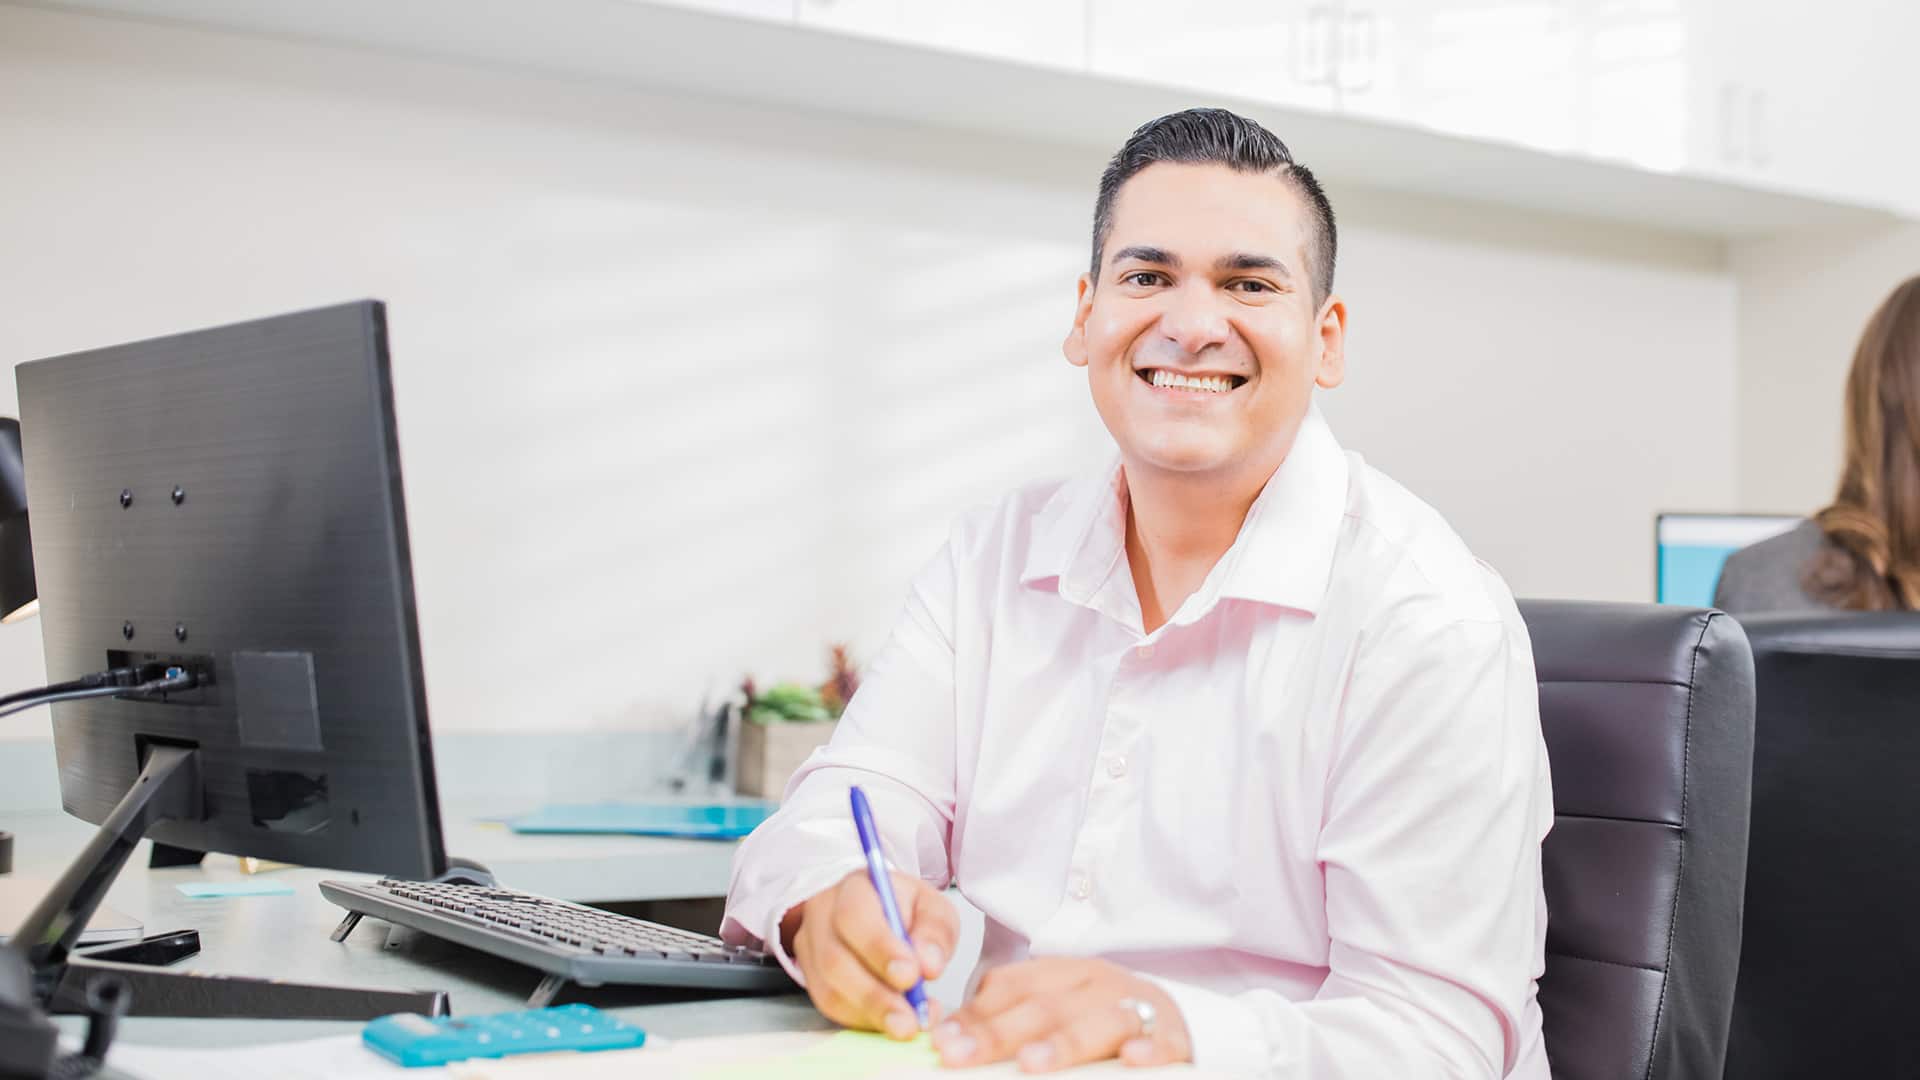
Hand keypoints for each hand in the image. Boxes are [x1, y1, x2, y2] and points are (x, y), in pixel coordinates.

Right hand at [782, 868, 957, 1039]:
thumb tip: (928, 966)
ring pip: (828, 989)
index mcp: (854, 887)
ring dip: (869, 1014)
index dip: (880, 949)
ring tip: (905, 1026)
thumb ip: (934, 933)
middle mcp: (823, 915)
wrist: (878, 913)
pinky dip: (862, 1020)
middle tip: (908, 1020)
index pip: (854, 916)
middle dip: (875, 996)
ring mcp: (810, 947)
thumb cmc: (905, 909)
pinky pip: (830, 1006)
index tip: (911, 976)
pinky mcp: (810, 977)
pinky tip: (888, 1023)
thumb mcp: (932, 907)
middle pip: (835, 959)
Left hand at [931, 957, 1191, 1071]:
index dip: (976, 1012)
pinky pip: (1164, 1042)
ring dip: (1063, 1043)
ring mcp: (1138, 1009)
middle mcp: (1099, 984)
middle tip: (961, 1056)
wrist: (1178, 1017)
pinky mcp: (1175, 1038)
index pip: (1013, 985)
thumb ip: (1008, 1018)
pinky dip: (1149, 1049)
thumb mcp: (1056, 1008)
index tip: (942, 1040)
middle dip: (999, 1033)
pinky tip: (1132, 1060)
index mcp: (1065, 972)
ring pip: (1100, 1021)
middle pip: (1046, 1006)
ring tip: (1030, 1063)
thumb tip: (947, 1038)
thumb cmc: (1101, 1018)